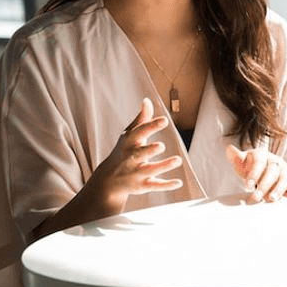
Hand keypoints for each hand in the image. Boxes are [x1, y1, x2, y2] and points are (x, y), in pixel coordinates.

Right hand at [90, 98, 183, 213]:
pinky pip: (154, 186)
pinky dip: (166, 185)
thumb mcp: (129, 135)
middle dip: (150, 150)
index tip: (164, 120)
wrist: (107, 180)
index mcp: (129, 143)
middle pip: (140, 154)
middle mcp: (131, 158)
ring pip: (150, 170)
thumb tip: (147, 100)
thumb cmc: (123, 151)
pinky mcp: (141, 186)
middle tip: (161, 146)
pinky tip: (179, 182)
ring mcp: (136, 173)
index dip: (151, 126)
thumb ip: (141, 119)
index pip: (139, 132)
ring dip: (164, 166)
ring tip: (178, 160)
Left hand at [225, 144, 286, 202]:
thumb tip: (228, 149)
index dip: (254, 174)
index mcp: (262, 155)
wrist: (264, 171)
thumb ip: (236, 158)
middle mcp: (276, 161)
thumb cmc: (251, 168)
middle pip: (272, 171)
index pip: (259, 162)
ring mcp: (285, 170)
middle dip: (264, 185)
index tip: (247, 186)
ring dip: (279, 189)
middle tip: (255, 197)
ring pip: (285, 178)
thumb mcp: (242, 163)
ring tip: (270, 199)